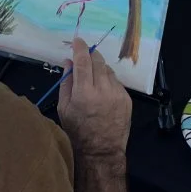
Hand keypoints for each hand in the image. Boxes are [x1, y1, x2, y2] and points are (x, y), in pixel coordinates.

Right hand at [57, 39, 131, 158]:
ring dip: (99, 68)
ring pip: (108, 70)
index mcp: (84, 92)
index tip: (77, 40)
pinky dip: (107, 81)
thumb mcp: (64, 107)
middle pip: (98, 61)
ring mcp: (117, 94)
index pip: (82, 61)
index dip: (80, 48)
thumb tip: (68, 61)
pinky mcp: (126, 99)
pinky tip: (102, 91)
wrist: (101, 151)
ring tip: (92, 79)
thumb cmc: (77, 130)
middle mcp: (102, 90)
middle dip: (90, 55)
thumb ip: (66, 82)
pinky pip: (116, 82)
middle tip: (84, 56)